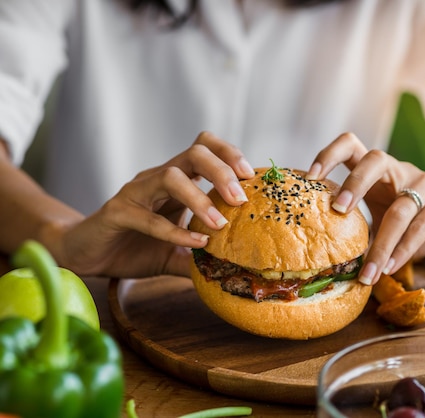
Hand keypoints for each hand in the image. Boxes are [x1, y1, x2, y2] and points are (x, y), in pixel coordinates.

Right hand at [53, 132, 254, 278]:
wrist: (86, 255)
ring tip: (221, 224)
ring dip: (200, 198)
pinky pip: (147, 216)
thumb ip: (202, 258)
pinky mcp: (117, 212)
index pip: (205, 148)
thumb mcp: (176, 254)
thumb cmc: (135, 247)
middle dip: (222, 171)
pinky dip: (174, 230)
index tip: (250, 177)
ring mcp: (136, 192)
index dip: (229, 154)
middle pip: (194, 153)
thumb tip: (235, 272)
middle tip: (240, 199)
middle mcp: (158, 179)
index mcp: (176, 181)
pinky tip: (194, 242)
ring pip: (171, 176)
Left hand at [307, 133, 424, 284]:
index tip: (309, 176)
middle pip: (375, 159)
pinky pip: (422, 225)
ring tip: (367, 273)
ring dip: (381, 244)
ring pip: (401, 207)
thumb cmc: (411, 222)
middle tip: (337, 210)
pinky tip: (390, 267)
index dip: (329, 154)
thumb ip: (357, 228)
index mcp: (377, 171)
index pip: (350, 145)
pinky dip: (404, 250)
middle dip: (354, 183)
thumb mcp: (381, 219)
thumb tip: (320, 256)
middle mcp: (399, 169)